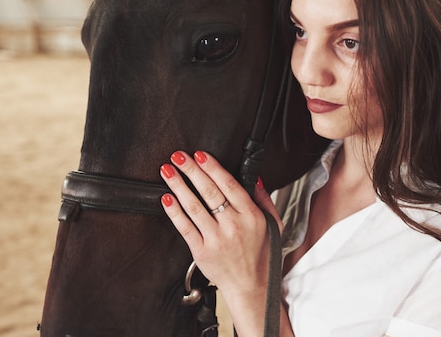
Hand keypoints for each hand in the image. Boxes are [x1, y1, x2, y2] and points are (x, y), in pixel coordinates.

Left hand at [159, 150, 280, 300]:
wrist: (251, 286)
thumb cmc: (263, 255)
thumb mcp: (274, 224)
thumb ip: (264, 199)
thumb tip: (254, 178)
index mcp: (251, 215)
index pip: (229, 184)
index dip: (213, 168)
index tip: (201, 155)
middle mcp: (233, 225)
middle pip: (209, 191)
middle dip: (191, 170)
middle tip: (179, 156)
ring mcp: (216, 239)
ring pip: (194, 206)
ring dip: (178, 185)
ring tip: (167, 171)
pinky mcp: (201, 251)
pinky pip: (185, 227)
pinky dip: (174, 211)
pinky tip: (166, 198)